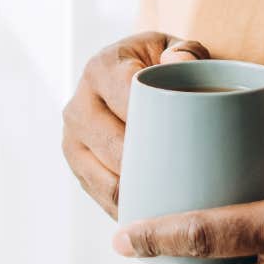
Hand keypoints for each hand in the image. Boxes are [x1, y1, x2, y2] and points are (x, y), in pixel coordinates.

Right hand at [62, 32, 211, 218]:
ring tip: (176, 205)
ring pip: (106, 180)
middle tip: (191, 183)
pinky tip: (157, 214)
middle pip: (115, 147)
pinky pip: (102, 197)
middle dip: (151, 167)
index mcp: (102, 68)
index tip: (189, 141)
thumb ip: (187, 52)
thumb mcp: (175, 49)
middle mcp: (78, 104)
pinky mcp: (77, 166)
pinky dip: (129, 209)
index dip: (156, 124)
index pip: (127, 100)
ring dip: (139, 195)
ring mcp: (72, 139)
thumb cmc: (161, 64)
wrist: (130, 75)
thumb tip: (180, 63)